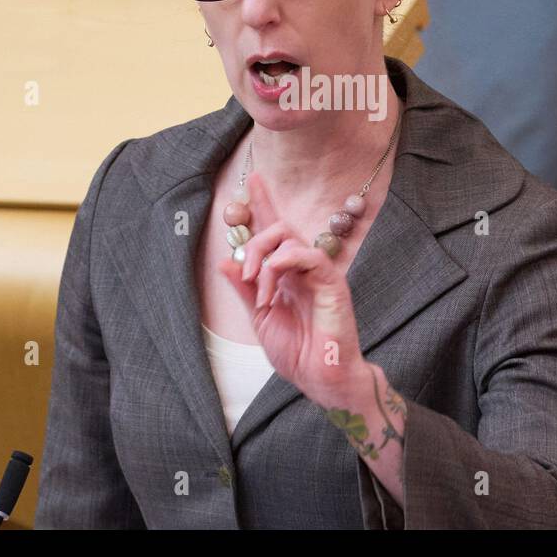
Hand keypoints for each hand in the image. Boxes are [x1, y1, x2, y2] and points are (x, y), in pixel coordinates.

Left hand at [217, 171, 367, 406]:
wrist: (319, 377)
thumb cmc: (296, 351)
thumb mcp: (258, 318)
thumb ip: (244, 288)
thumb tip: (224, 260)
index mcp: (286, 274)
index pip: (274, 231)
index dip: (263, 205)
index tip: (253, 180)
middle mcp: (302, 268)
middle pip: (279, 229)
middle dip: (255, 243)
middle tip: (245, 273)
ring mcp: (318, 273)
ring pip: (290, 239)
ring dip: (266, 260)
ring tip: (260, 291)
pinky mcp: (332, 282)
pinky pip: (309, 255)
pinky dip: (287, 258)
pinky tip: (275, 273)